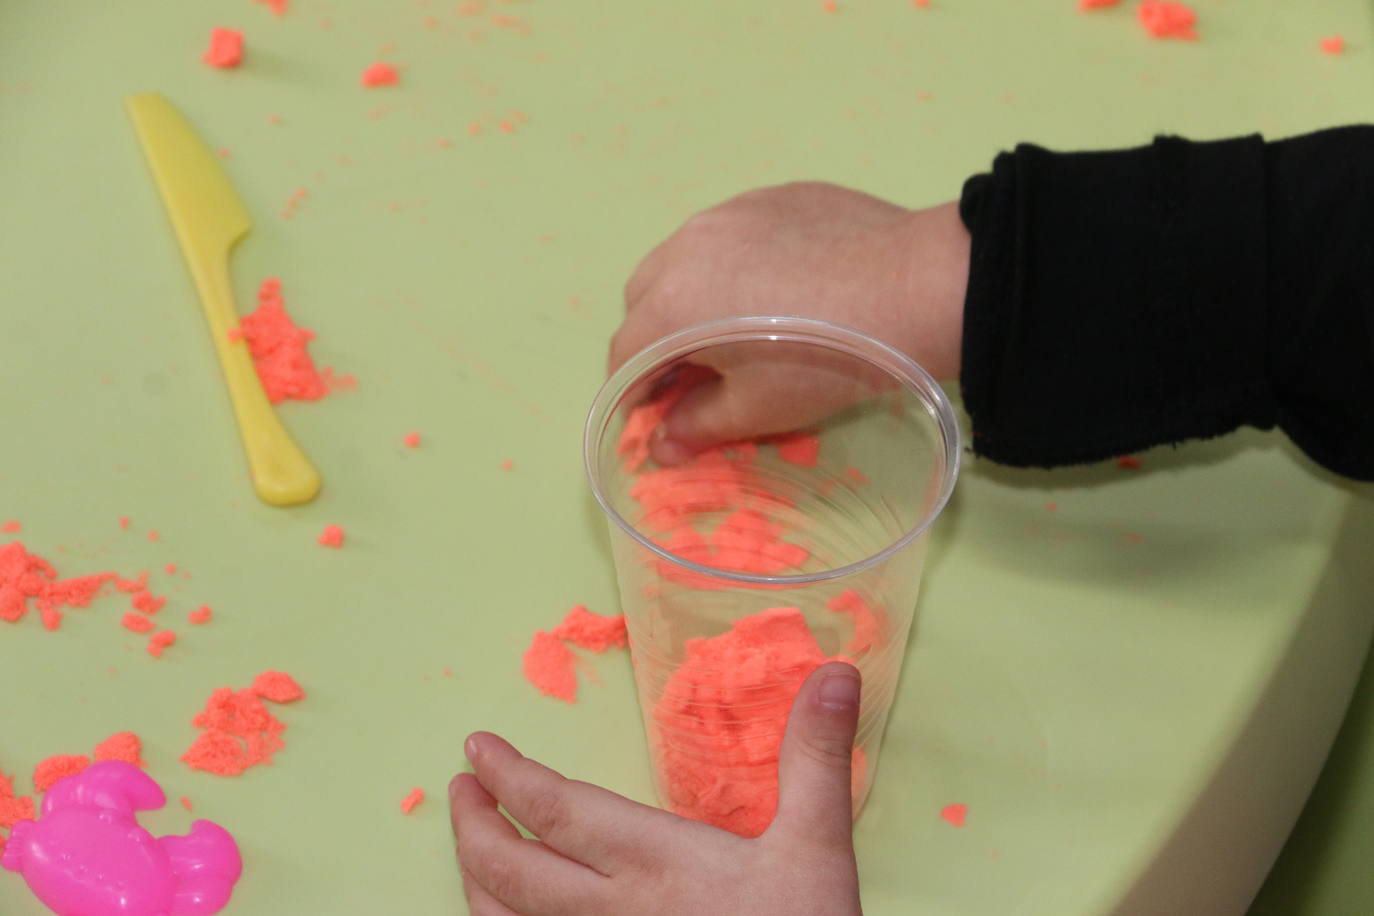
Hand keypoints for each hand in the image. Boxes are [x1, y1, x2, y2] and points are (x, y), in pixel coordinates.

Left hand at [450, 661, 864, 915]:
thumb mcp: (819, 849)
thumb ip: (816, 758)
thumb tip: (835, 673)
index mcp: (653, 862)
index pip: (554, 809)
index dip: (507, 774)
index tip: (478, 747)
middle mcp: (610, 912)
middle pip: (508, 868)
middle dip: (472, 824)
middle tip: (460, 788)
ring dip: (474, 879)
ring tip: (470, 846)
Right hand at [609, 182, 968, 463]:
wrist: (915, 287)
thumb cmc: (829, 361)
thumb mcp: (759, 408)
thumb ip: (697, 426)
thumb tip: (660, 445)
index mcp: (672, 303)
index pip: (626, 353)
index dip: (633, 392)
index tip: (655, 415)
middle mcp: (687, 246)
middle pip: (645, 298)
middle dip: (657, 337)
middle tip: (698, 373)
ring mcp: (730, 211)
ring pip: (685, 258)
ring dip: (692, 295)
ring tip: (738, 325)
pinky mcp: (774, 195)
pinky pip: (733, 233)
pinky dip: (735, 264)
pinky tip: (781, 288)